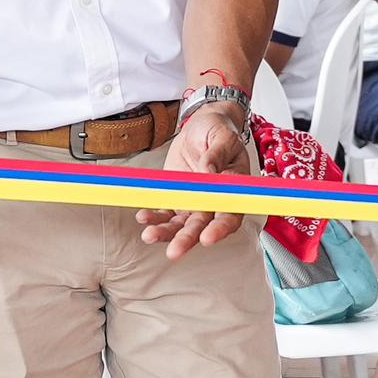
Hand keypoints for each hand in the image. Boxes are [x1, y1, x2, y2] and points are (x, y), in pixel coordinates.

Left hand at [140, 96, 255, 251]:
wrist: (202, 127)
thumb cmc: (219, 131)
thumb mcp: (223, 136)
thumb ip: (217, 154)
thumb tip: (207, 171)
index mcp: (233, 189)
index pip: (230, 215)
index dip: (220, 229)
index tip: (207, 238)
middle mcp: (214, 202)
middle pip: (202, 227)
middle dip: (187, 240)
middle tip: (174, 251)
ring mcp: (194, 202)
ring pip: (180, 225)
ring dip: (166, 233)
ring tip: (149, 235)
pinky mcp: (176, 198)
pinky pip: (165, 213)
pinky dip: (154, 217)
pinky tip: (143, 217)